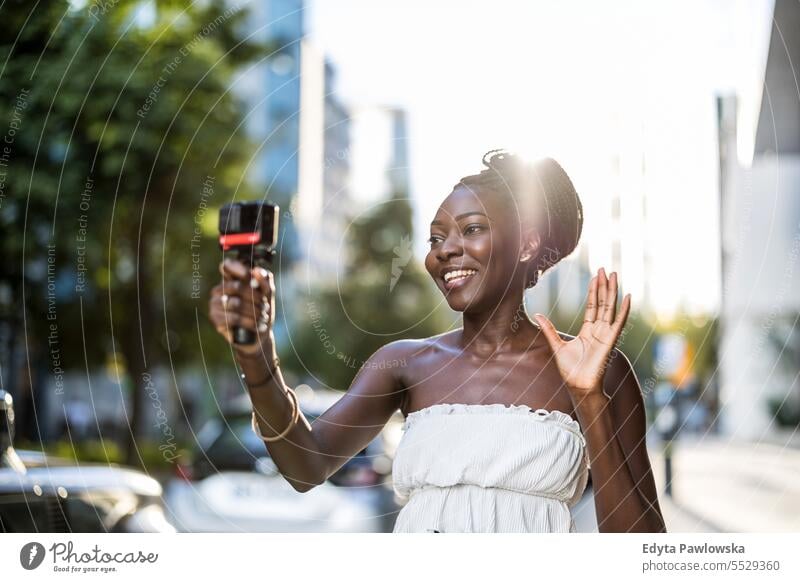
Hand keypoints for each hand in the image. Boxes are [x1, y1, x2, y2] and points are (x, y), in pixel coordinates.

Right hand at [208, 258, 276, 357]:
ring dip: (254, 311)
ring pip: (236, 303)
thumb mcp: (268, 295)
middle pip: (237, 286)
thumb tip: (256, 270)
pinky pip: (233, 318)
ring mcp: (215, 303)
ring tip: (262, 317)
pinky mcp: (215, 318)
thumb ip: (265, 280)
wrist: (259, 335)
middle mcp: (220, 289)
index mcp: (231, 279)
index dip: (238, 269)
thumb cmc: (261, 311)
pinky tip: (257, 326)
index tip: (250, 277)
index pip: (227, 265)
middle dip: (255, 297)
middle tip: (265, 306)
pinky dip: (249, 322)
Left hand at [533, 267, 629, 398]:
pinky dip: (624, 310)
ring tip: (613, 275)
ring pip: (610, 308)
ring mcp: (606, 335)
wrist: (578, 385)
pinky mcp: (610, 341)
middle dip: (603, 286)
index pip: (592, 306)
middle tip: (604, 269)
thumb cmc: (569, 370)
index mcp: (588, 331)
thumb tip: (537, 314)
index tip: (594, 277)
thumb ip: (549, 329)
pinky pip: (619, 323)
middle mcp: (598, 331)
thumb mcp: (556, 345)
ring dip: (612, 292)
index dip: (593, 291)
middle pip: (602, 303)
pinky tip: (628, 297)